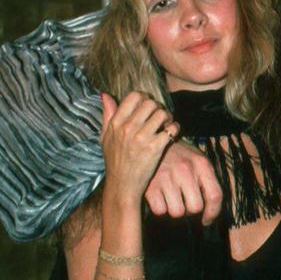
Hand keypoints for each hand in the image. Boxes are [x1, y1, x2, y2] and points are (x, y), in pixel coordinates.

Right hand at [99, 92, 175, 207]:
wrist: (122, 184)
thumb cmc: (115, 160)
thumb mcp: (105, 137)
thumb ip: (107, 114)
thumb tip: (105, 95)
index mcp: (116, 123)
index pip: (134, 96)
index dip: (145, 98)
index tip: (148, 107)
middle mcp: (127, 128)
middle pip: (150, 103)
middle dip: (158, 108)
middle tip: (160, 117)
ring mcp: (141, 138)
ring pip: (162, 113)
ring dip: (168, 117)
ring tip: (166, 125)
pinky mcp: (154, 148)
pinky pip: (172, 128)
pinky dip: (175, 129)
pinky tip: (171, 134)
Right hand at [144, 140, 223, 223]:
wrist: (152, 142)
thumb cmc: (179, 155)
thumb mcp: (198, 159)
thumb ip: (207, 178)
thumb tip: (213, 206)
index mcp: (201, 164)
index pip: (215, 195)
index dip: (213, 212)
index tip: (207, 220)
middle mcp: (185, 170)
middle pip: (195, 207)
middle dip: (191, 210)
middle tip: (185, 202)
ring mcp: (166, 177)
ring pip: (177, 212)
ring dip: (175, 209)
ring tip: (172, 197)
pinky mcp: (150, 185)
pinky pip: (160, 210)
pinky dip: (160, 207)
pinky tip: (160, 196)